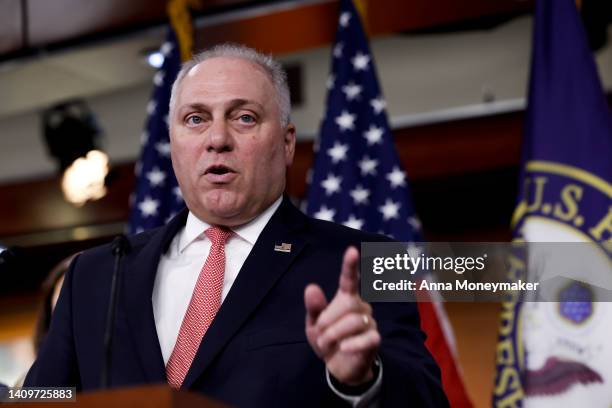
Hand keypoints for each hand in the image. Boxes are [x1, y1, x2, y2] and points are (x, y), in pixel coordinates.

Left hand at [304, 246, 379, 385]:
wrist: (338, 366)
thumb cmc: (327, 339)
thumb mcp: (314, 325)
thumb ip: (314, 307)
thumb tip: (311, 287)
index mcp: (345, 299)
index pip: (349, 279)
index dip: (350, 265)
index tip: (352, 251)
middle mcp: (360, 307)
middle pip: (347, 304)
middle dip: (328, 320)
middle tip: (320, 335)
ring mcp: (370, 323)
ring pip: (354, 321)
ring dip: (334, 334)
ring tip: (327, 344)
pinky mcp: (374, 340)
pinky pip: (367, 338)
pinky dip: (351, 344)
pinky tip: (343, 348)